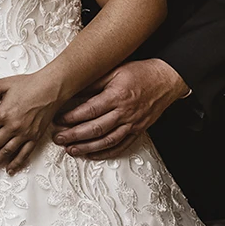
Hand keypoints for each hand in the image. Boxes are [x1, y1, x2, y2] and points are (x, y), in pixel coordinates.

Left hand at [0, 70, 64, 172]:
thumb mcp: (3, 84)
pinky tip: (9, 170)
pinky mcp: (35, 137)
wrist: (51, 88)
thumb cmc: (29, 84)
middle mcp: (12, 127)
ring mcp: (24, 134)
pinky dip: (16, 163)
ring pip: (6, 152)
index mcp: (3, 114)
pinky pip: (24, 154)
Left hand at [52, 59, 188, 158]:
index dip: (72, 117)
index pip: (89, 110)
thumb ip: (94, 82)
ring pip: (107, 141)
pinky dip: (105, 153)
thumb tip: (72, 90)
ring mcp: (132, 124)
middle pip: (95, 128)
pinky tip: (91, 155)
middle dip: (74, 136)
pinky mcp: (138, 130)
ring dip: (87, 148)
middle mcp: (125, 112)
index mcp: (117, 95)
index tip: (58, 120)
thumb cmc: (140, 73)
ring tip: (71, 150)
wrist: (166, 79)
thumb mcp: (114, 70)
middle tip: (58, 138)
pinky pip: (121, 146)